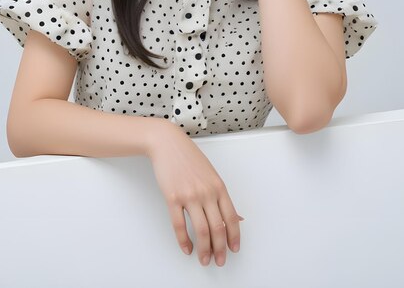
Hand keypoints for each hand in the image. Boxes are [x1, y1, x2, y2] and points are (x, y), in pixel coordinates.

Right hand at [148, 122, 243, 266]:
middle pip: (218, 228)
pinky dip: (183, 241)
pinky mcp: (172, 198)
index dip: (234, 237)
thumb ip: (221, 196)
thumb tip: (236, 217)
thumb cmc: (189, 157)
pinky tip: (187, 248)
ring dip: (203, 249)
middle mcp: (206, 192)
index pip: (231, 217)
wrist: (168, 144)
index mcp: (219, 186)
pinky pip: (179, 225)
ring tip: (203, 259)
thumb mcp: (211, 174)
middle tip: (219, 260)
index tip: (233, 249)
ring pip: (201, 230)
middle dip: (220, 249)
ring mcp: (189, 195)